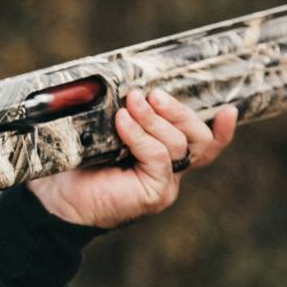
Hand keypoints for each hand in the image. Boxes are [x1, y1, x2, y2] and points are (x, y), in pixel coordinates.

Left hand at [28, 88, 238, 228]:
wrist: (56, 199)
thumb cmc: (76, 166)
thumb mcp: (103, 134)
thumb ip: (125, 114)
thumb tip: (130, 86)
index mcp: (164, 158)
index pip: (205, 145)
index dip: (222, 130)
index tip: (230, 110)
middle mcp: (170, 172)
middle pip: (199, 139)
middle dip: (179, 111)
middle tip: (151, 94)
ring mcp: (165, 184)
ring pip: (179, 144)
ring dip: (155, 119)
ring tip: (131, 103)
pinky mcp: (155, 193)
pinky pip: (159, 156)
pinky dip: (141, 135)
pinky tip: (123, 122)